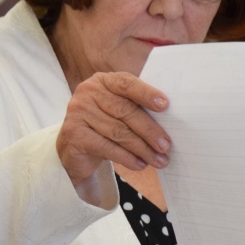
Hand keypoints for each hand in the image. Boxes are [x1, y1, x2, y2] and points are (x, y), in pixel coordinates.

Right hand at [57, 72, 170, 195]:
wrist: (73, 148)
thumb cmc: (103, 125)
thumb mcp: (117, 110)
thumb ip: (136, 107)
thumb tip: (170, 119)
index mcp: (103, 81)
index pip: (126, 83)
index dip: (146, 94)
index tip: (165, 105)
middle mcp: (88, 92)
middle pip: (125, 111)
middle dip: (149, 130)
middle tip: (166, 146)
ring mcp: (78, 112)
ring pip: (118, 132)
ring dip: (142, 148)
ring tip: (158, 160)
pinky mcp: (74, 134)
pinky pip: (106, 147)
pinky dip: (126, 158)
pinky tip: (139, 164)